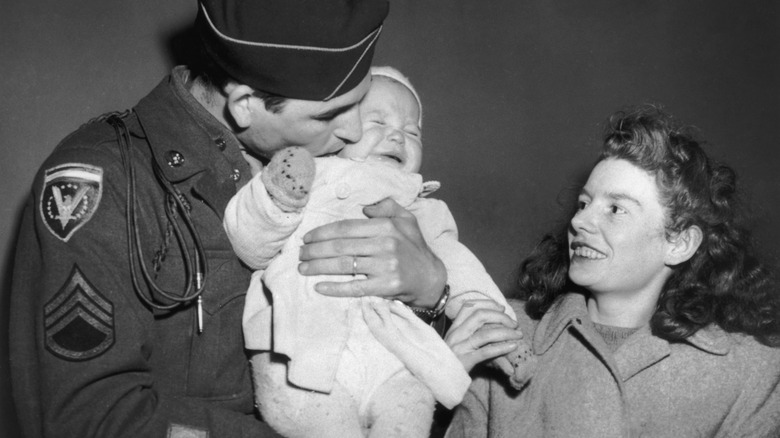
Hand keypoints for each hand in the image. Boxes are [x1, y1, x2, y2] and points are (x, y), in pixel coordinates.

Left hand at [298, 198, 445, 306]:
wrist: (431, 278)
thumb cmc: (414, 247)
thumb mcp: (407, 220)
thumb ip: (387, 207)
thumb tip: (365, 207)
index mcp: (386, 226)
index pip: (346, 228)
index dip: (322, 232)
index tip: (307, 238)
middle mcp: (385, 245)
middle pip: (340, 246)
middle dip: (315, 250)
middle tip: (300, 254)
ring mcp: (385, 267)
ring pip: (343, 265)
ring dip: (318, 267)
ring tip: (303, 268)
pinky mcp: (385, 287)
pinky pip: (354, 287)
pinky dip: (335, 288)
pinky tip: (319, 287)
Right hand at [445, 300, 523, 372]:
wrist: (437, 381)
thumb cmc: (452, 361)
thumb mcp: (458, 343)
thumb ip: (472, 333)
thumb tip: (498, 325)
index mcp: (454, 327)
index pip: (469, 306)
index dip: (487, 304)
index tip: (501, 308)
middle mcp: (456, 334)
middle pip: (480, 315)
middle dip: (500, 317)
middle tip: (514, 323)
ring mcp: (460, 347)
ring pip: (485, 334)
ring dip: (506, 332)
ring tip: (518, 335)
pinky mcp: (465, 361)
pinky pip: (486, 352)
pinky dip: (502, 347)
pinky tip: (512, 346)